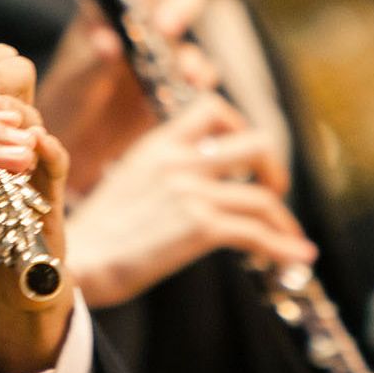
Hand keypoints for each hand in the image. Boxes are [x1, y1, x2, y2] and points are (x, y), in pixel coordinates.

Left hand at [35, 0, 214, 195]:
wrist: (74, 146)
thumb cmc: (67, 101)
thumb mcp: (74, 80)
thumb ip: (92, 61)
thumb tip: (110, 44)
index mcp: (114, 8)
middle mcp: (146, 27)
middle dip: (179, 7)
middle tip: (165, 28)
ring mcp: (165, 58)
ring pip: (193, 42)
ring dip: (189, 54)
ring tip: (181, 70)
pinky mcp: (177, 89)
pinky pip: (198, 80)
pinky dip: (197, 84)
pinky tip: (188, 91)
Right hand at [67, 95, 315, 306]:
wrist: (77, 264)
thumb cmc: (95, 235)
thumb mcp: (126, 183)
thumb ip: (163, 173)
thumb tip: (196, 187)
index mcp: (158, 145)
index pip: (212, 107)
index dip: (239, 125)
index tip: (244, 157)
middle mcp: (179, 161)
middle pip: (256, 143)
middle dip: (275, 169)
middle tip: (275, 192)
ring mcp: (192, 193)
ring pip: (263, 197)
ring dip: (284, 222)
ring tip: (291, 240)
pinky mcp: (201, 228)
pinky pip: (258, 233)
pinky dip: (283, 247)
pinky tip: (296, 257)